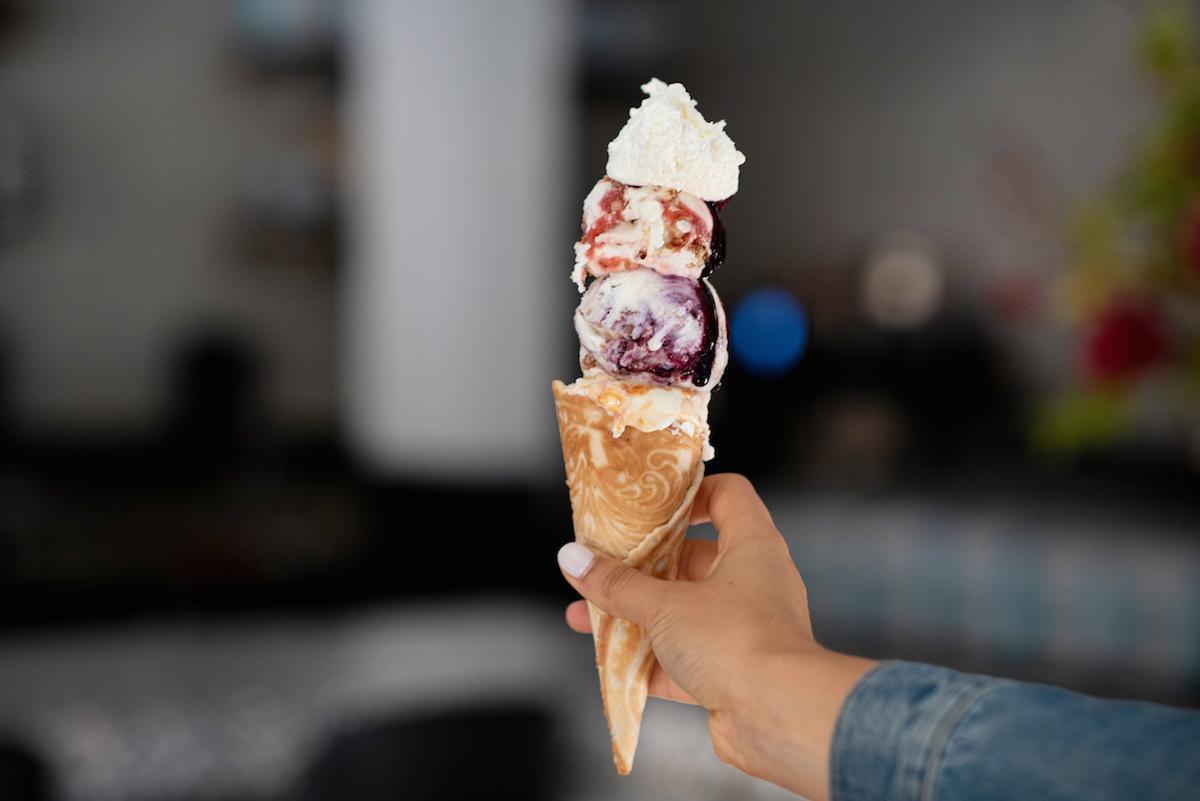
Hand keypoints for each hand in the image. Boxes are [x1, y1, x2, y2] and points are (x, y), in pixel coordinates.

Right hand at [557, 473, 874, 799]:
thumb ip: (617, 584)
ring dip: (635, 614)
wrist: (779, 717)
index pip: (728, 495)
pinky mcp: (732, 671)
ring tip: (585, 616)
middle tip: (600, 563)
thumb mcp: (665, 605)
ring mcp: (743, 628)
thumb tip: (573, 558)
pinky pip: (682, 658)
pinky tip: (610, 662)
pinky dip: (648, 659)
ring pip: (681, 611)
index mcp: (752, 546)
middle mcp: (753, 582)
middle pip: (692, 557)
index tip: (647, 502)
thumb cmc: (737, 642)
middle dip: (640, 565)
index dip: (690, 491)